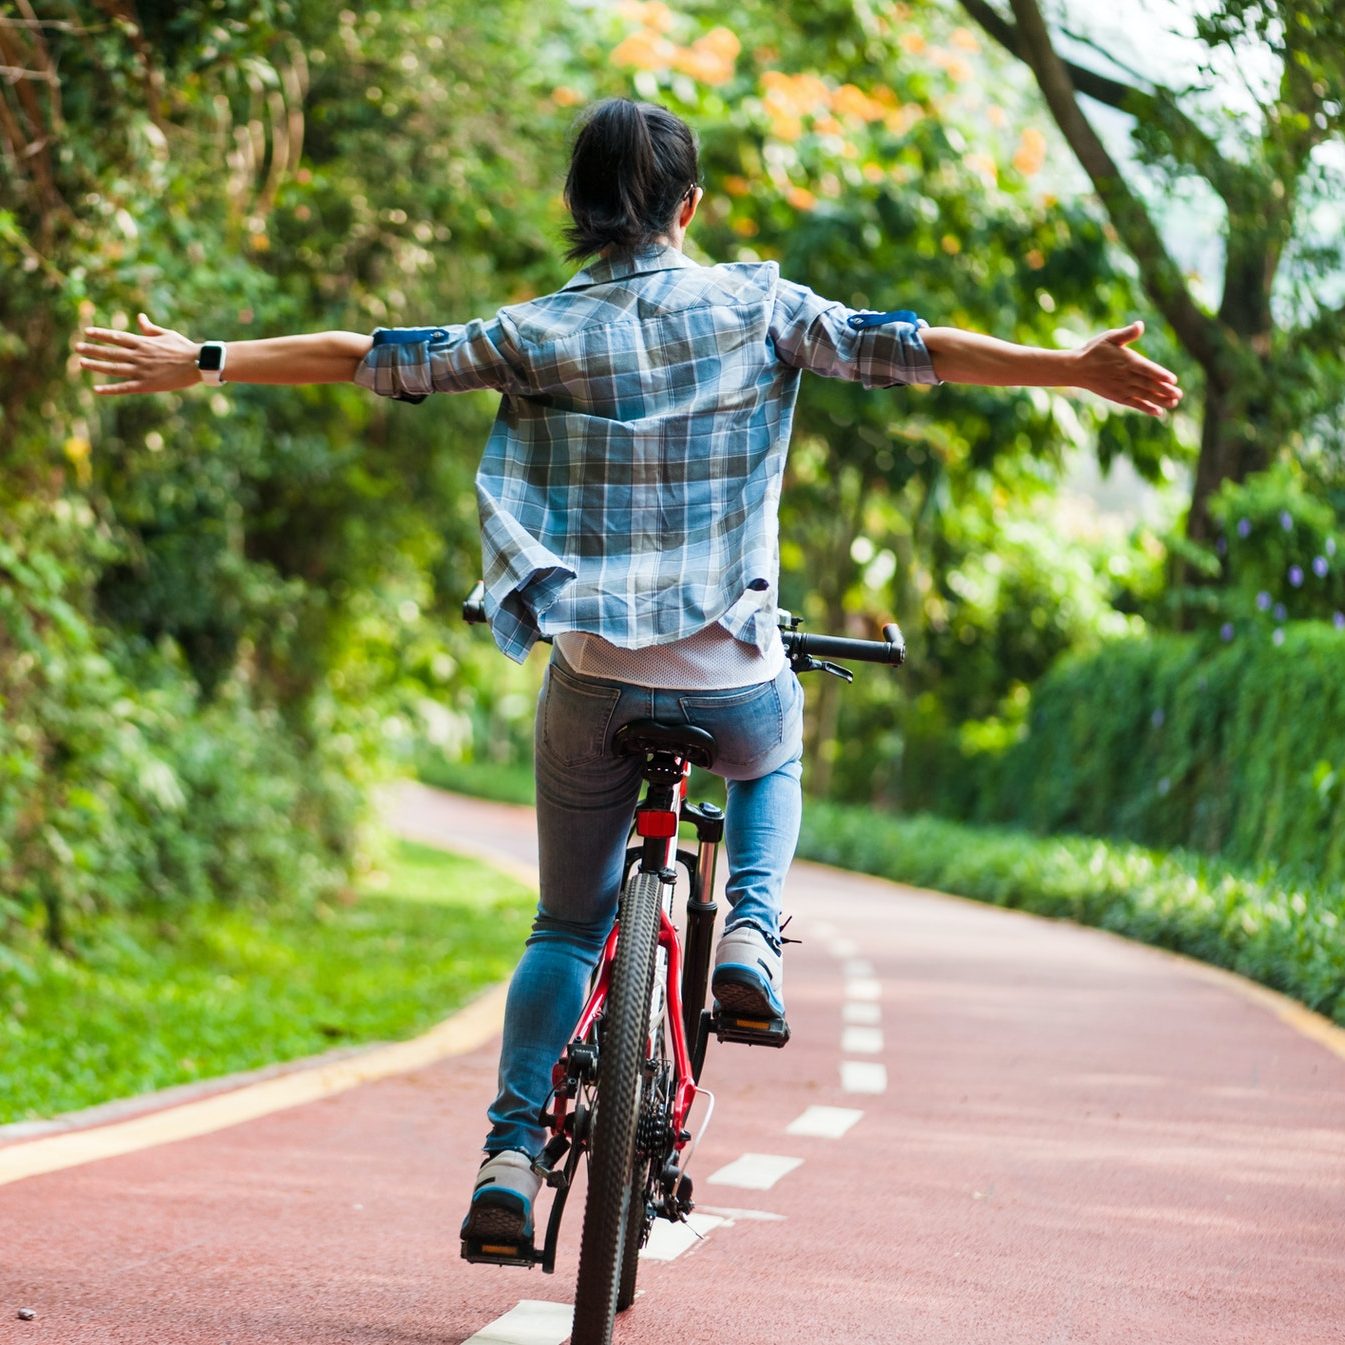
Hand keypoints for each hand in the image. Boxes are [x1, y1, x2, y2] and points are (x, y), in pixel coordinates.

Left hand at [76, 313, 201, 395]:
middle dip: (92, 349)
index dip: (101, 334)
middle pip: (110, 352)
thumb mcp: (166, 334)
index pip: (117, 337)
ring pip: (113, 368)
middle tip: (77, 347)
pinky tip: (97, 389)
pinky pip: (124, 387)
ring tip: (81, 363)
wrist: (198, 363)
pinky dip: (110, 389)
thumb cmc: (184, 348)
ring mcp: (141, 371)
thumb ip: (150, 328)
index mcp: (143, 343)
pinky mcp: (147, 385)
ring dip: (96, 366)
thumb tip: (139, 318)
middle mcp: (139, 356)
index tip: (87, 331)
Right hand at [1073, 320, 1181, 416]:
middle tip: (1179, 394)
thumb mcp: (1109, 337)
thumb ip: (1127, 333)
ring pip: (1144, 395)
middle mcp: (1125, 376)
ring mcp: (1121, 388)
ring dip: (1160, 400)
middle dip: (1164, 390)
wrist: (1076, 369)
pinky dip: (1146, 408)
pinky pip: (1134, 403)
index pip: (1146, 369)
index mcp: (1127, 361)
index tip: (1173, 380)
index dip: (1159, 374)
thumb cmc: (1094, 350)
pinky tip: (1158, 412)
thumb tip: (1140, 324)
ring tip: (1174, 403)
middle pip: (1148, 384)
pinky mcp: (1118, 396)